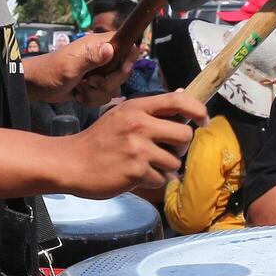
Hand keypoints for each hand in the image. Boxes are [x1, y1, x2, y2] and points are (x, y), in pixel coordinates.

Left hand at [27, 33, 138, 106]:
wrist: (35, 86)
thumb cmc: (49, 72)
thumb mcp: (70, 67)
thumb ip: (91, 58)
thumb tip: (110, 49)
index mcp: (97, 45)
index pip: (128, 45)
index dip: (129, 59)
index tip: (120, 72)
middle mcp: (102, 56)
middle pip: (124, 71)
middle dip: (109, 83)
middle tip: (91, 83)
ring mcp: (98, 71)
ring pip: (114, 86)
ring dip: (98, 94)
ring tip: (81, 90)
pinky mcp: (94, 85)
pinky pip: (105, 95)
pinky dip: (93, 99)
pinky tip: (79, 96)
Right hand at [58, 91, 206, 197]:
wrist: (71, 162)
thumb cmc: (98, 140)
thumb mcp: (121, 115)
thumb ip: (151, 109)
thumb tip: (183, 95)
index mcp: (136, 107)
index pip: (178, 101)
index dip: (198, 110)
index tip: (204, 120)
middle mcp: (139, 125)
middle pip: (184, 135)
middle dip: (180, 146)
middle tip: (167, 150)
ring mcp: (137, 149)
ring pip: (175, 161)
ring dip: (165, 167)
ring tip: (146, 165)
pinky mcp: (135, 172)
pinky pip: (161, 179)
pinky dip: (153, 180)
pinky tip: (137, 176)